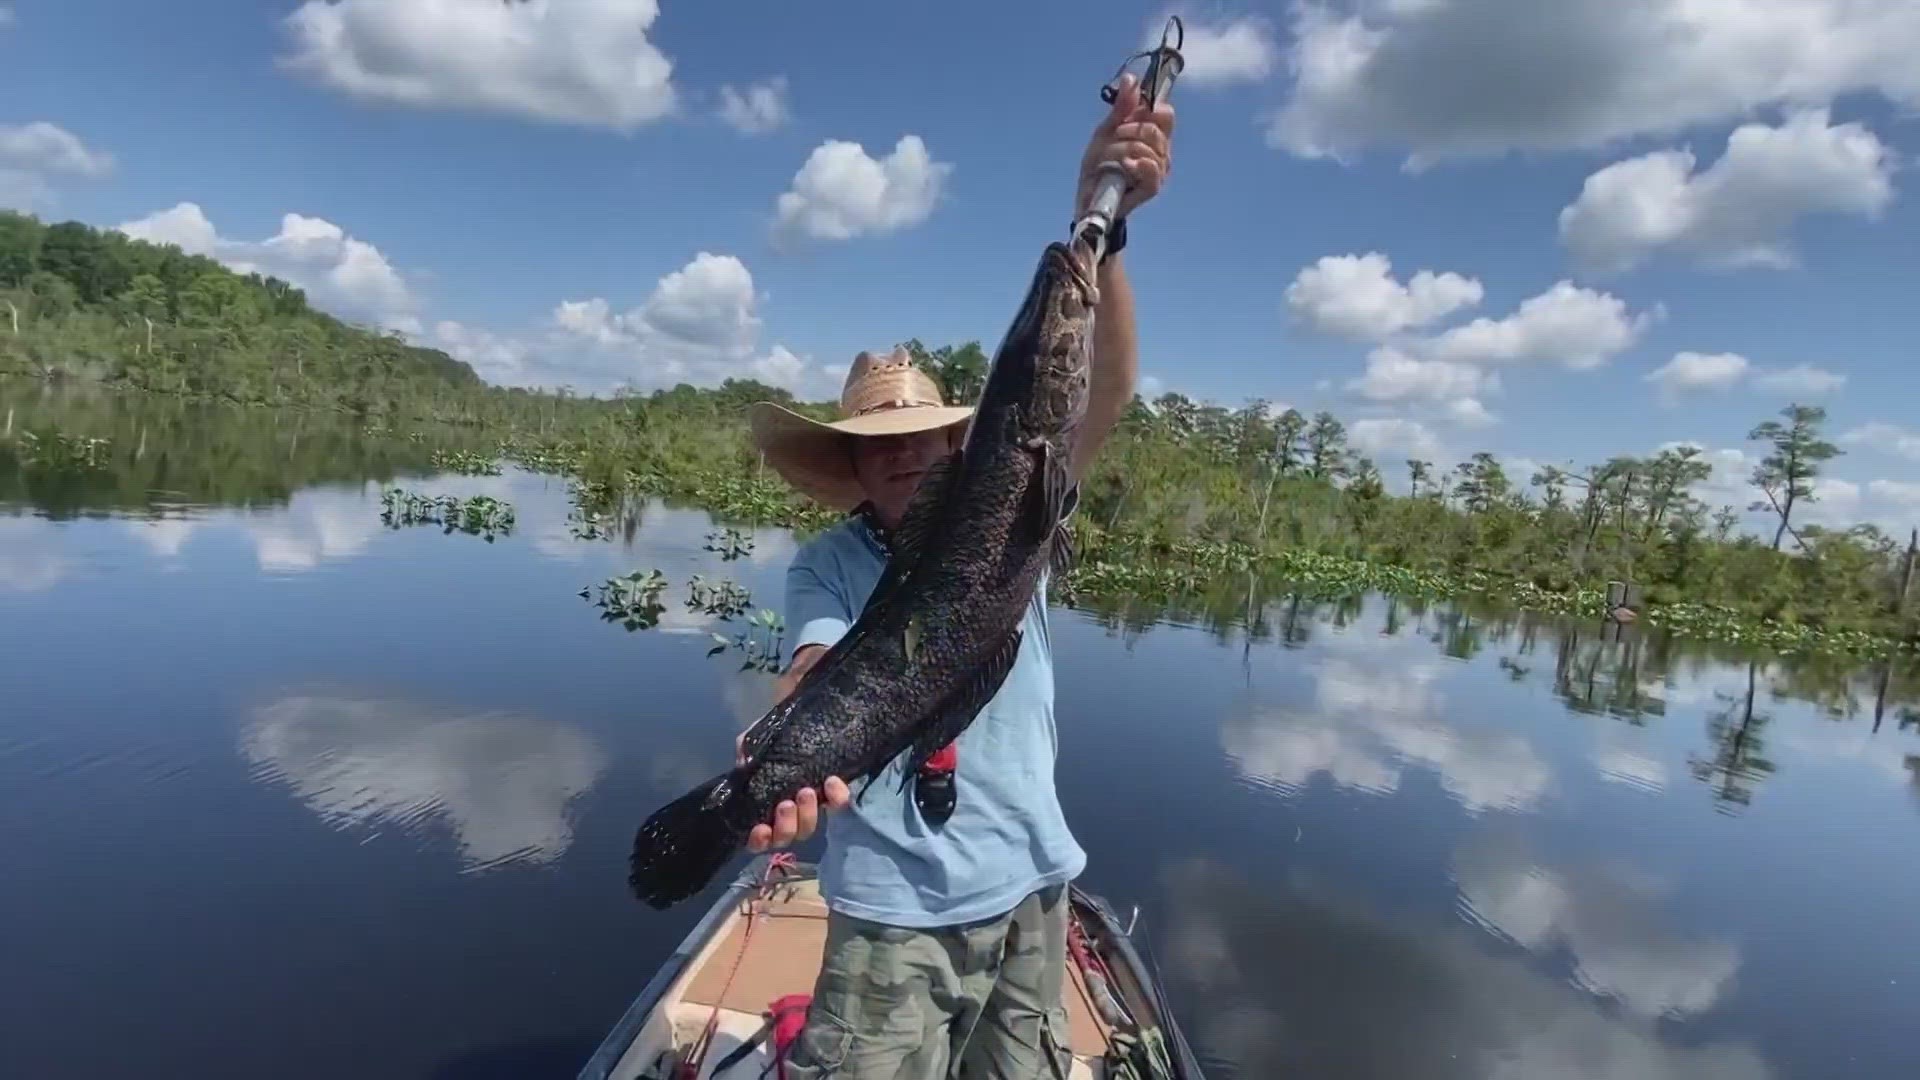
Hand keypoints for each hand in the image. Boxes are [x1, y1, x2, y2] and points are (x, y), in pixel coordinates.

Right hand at [739, 644, 849, 852]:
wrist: (809, 715)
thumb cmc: (777, 732)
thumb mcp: (758, 736)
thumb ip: (747, 747)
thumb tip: (744, 762)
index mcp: (765, 803)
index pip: (760, 836)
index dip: (759, 840)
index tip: (761, 828)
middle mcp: (788, 811)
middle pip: (787, 836)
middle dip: (786, 825)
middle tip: (788, 801)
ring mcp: (812, 804)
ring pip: (809, 828)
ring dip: (807, 815)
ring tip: (807, 791)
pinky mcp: (834, 793)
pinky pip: (838, 805)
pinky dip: (836, 798)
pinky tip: (833, 782)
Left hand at [1074, 71, 1175, 220]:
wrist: (1089, 196)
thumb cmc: (1100, 164)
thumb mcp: (1106, 131)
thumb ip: (1121, 107)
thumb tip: (1131, 78)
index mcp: (1153, 135)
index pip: (1165, 113)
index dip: (1147, 110)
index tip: (1126, 117)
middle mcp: (1162, 151)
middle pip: (1154, 128)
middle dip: (1126, 131)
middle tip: (1111, 140)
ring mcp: (1159, 170)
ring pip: (1146, 146)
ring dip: (1120, 150)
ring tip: (1110, 160)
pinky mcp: (1153, 186)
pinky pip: (1151, 167)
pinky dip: (1135, 163)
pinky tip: (1124, 166)